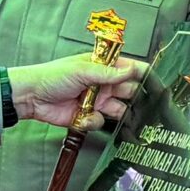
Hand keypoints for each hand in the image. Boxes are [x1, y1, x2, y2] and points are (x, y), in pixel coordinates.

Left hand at [10, 51, 144, 129]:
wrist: (31, 97)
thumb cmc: (52, 76)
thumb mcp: (82, 70)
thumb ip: (107, 73)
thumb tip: (129, 71)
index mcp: (104, 67)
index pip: (131, 69)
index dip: (145, 75)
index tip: (158, 84)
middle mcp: (104, 84)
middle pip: (130, 91)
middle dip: (135, 98)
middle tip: (140, 105)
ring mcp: (97, 101)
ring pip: (118, 110)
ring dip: (117, 114)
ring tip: (109, 112)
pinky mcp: (88, 117)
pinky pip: (100, 122)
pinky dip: (92, 121)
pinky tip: (81, 116)